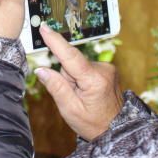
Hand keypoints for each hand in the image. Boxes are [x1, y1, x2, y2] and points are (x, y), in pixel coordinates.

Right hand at [35, 25, 123, 140]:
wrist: (116, 129)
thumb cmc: (93, 123)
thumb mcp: (70, 109)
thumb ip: (56, 87)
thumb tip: (41, 70)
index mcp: (95, 80)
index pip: (71, 57)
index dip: (56, 42)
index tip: (44, 28)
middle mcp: (103, 69)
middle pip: (71, 63)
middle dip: (66, 77)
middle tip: (74, 97)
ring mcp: (107, 68)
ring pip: (77, 66)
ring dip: (74, 79)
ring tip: (83, 97)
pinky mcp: (107, 69)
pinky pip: (85, 68)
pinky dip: (81, 78)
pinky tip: (88, 92)